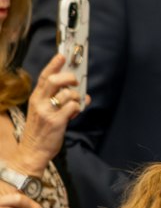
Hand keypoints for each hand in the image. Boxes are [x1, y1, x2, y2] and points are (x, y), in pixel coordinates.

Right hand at [11, 53, 83, 174]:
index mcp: (35, 98)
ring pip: (67, 94)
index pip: (43, 76)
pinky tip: (75, 113)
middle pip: (53, 81)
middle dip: (68, 77)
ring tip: (75, 104)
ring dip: (76, 97)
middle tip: (76, 81)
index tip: (62, 55)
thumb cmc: (41, 130)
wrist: (32, 151)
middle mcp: (39, 102)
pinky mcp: (56, 122)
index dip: (54, 65)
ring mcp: (47, 112)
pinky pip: (73, 107)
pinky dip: (78, 108)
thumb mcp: (43, 111)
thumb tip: (80, 93)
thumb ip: (57, 100)